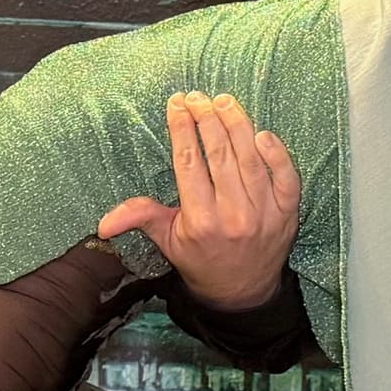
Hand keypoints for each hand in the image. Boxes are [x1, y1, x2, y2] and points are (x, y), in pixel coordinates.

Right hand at [99, 91, 301, 314]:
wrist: (242, 292)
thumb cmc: (201, 260)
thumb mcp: (167, 241)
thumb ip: (141, 219)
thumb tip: (103, 224)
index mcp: (200, 220)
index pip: (189, 162)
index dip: (182, 128)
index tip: (177, 104)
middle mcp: (233, 215)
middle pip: (219, 154)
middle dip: (207, 119)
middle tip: (197, 97)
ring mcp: (264, 213)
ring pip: (251, 159)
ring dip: (237, 125)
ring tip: (224, 101)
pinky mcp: (287, 213)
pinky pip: (287, 178)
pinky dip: (278, 155)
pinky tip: (263, 133)